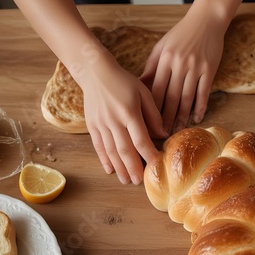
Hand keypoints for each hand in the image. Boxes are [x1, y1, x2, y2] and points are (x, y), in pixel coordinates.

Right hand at [80, 55, 167, 183]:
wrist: (95, 72)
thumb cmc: (124, 81)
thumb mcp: (144, 92)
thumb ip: (153, 114)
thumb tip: (162, 134)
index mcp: (129, 112)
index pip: (141, 140)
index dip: (149, 155)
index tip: (157, 165)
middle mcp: (114, 121)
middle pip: (125, 150)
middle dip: (133, 168)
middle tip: (139, 182)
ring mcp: (101, 124)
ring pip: (111, 151)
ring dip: (119, 168)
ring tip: (126, 180)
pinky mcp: (92, 125)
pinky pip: (98, 146)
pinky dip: (104, 159)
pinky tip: (110, 169)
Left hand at [140, 10, 226, 133]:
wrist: (206, 19)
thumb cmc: (181, 34)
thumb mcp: (162, 46)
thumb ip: (152, 66)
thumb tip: (139, 86)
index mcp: (164, 58)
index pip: (155, 89)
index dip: (151, 108)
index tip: (148, 122)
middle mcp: (179, 64)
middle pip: (170, 97)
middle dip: (165, 118)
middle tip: (162, 134)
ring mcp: (195, 67)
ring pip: (186, 97)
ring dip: (182, 116)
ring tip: (178, 130)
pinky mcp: (209, 69)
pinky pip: (204, 92)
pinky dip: (200, 107)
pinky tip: (197, 118)